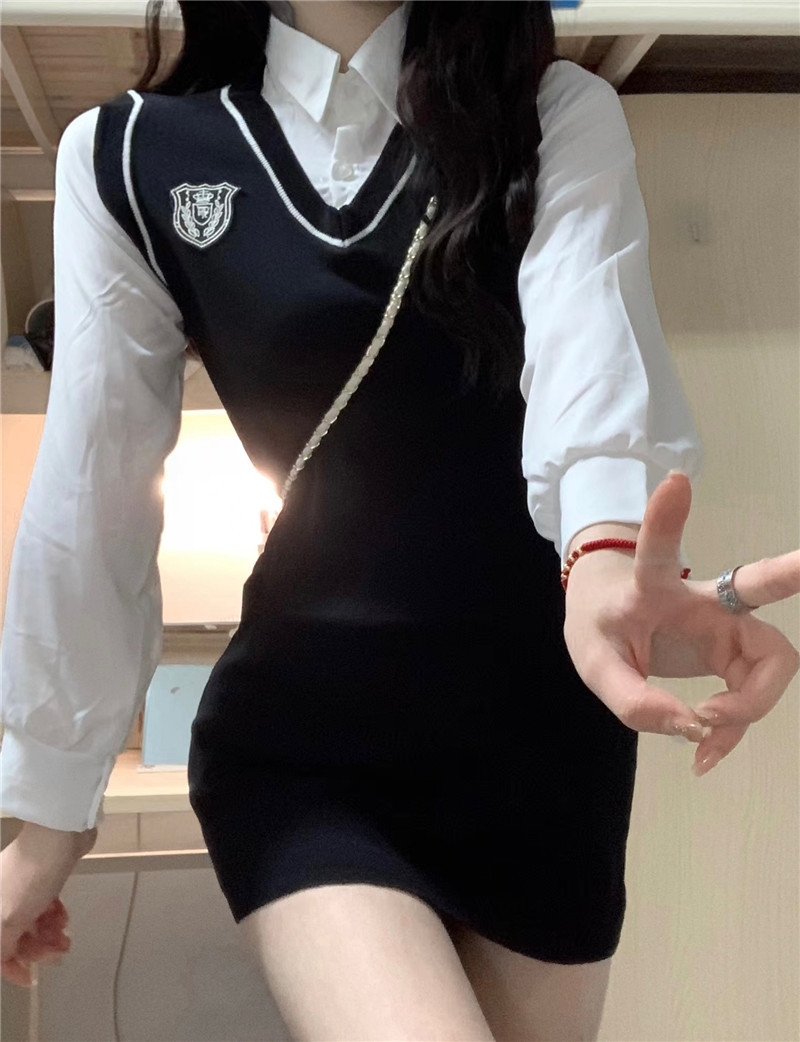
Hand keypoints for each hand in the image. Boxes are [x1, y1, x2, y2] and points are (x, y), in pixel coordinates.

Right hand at [1, 824, 96, 986]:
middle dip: (36, 948)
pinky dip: (52, 915)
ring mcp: (18, 888)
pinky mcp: (39, 879)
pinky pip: (42, 906)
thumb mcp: (9, 920)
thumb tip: (4, 959)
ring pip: (30, 922)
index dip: (11, 967)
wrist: (58, 836)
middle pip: (13, 936)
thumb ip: (1, 947)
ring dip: (48, 933)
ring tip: (65, 935)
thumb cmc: (30, 879)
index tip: (30, 977)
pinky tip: (63, 917)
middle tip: (59, 950)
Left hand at [563, 471, 799, 776]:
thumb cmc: (601, 624)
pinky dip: (734, 729)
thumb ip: (632, 700)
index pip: (658, 553)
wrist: (610, 621)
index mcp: (651, 587)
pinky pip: (754, 696)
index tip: (676, 480)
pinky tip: (706, 754)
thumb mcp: (595, 663)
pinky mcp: (735, 655)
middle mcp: (702, 602)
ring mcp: (726, 628)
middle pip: (757, 586)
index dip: (665, 520)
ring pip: (769, 665)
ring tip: (704, 738)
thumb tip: (692, 728)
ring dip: (747, 709)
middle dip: (791, 573)